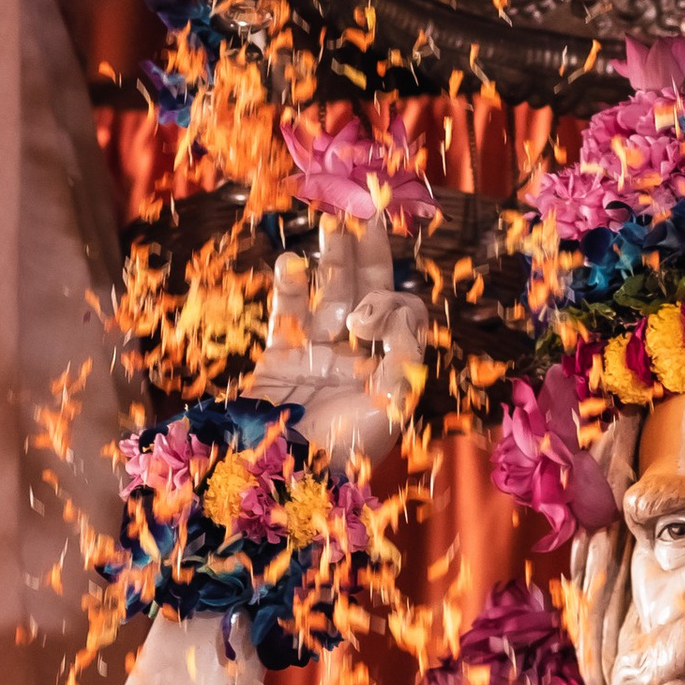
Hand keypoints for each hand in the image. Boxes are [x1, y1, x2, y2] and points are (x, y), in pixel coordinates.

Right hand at [242, 209, 429, 473]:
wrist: (286, 476)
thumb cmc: (345, 448)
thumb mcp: (393, 404)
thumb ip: (405, 353)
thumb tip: (399, 310)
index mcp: (389, 365)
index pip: (401, 312)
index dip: (393, 302)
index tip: (370, 319)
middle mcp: (357, 353)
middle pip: (367, 289)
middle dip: (367, 251)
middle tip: (365, 208)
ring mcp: (317, 351)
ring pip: (329, 292)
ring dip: (330, 257)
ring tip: (329, 220)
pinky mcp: (280, 354)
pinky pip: (287, 312)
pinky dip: (288, 286)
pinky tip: (290, 261)